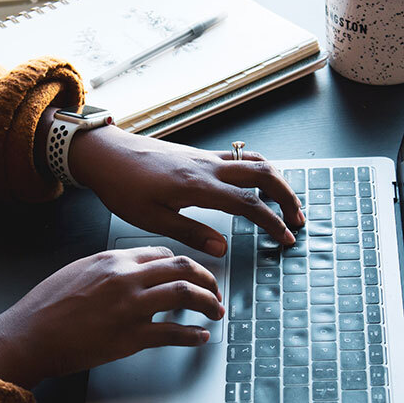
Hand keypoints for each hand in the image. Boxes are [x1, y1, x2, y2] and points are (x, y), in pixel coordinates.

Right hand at [0, 246, 223, 387]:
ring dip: (208, 303)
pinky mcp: (130, 337)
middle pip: (182, 268)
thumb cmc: (48, 303)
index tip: (191, 274)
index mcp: (114, 259)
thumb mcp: (79, 269)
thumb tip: (135, 269)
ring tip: (216, 311)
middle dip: (207, 279)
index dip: (183, 264)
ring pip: (185, 294)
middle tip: (215, 290)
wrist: (30, 334)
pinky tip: (200, 337)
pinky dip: (192, 336)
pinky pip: (173, 333)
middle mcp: (126, 277)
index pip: (163, 254)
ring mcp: (130, 306)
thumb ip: (111, 266)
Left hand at [70, 125, 304, 256]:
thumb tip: (223, 249)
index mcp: (198, 186)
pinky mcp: (197, 153)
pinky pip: (237, 156)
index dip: (272, 222)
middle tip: (297, 218)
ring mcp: (204, 156)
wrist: (106, 154)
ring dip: (275, 179)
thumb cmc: (122, 186)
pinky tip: (252, 183)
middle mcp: (207, 166)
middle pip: (263, 173)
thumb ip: (191, 233)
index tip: (286, 238)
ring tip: (283, 201)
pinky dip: (256, 169)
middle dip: (287, 195)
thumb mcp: (152, 219)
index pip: (249, 203)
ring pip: (253, 160)